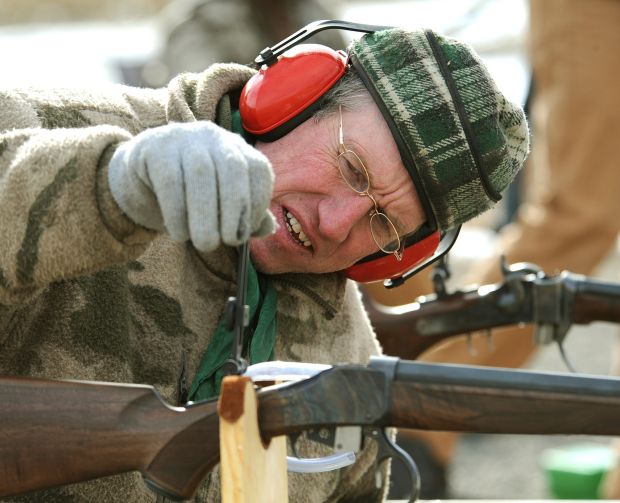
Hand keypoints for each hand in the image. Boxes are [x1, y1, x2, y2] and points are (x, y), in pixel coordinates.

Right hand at [108, 121, 274, 251]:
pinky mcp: (154, 148)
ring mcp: (183, 138)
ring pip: (201, 174)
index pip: (258, 169)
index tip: (245, 232)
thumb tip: (269, 228)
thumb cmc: (190, 194)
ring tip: (205, 244)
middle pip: (233, 167)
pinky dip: (177, 213)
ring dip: (206, 215)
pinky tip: (179, 234)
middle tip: (228, 242)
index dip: (258, 202)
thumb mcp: (220, 204)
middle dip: (235, 209)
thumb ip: (246, 216)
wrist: (140, 177)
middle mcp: (214, 137)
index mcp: (237, 148)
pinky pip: (169, 181)